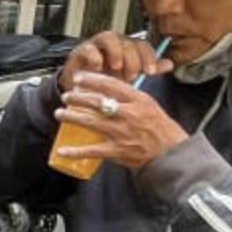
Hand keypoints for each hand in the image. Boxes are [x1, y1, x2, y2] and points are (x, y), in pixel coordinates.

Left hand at [52, 70, 187, 170]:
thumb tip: (109, 89)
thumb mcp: (149, 105)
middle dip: (77, 97)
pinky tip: (62, 150)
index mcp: (139, 101)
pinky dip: (75, 151)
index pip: (112, 85)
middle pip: (98, 102)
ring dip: (72, 117)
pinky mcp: (118, 151)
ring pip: (91, 122)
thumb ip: (130, 97)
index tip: (79, 77)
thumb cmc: (161, 129)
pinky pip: (92, 150)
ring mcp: (122, 133)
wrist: (172, 154)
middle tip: (66, 96)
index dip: (92, 79)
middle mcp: (129, 115)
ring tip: (59, 113)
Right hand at [57, 32, 173, 93]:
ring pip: (109, 37)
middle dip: (132, 60)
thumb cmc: (106, 81)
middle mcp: (114, 44)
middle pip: (128, 42)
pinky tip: (98, 67)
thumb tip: (169, 64)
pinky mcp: (81, 52)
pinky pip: (89, 48)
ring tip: (116, 68)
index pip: (142, 45)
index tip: (150, 72)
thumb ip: (148, 69)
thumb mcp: (130, 78)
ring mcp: (97, 46)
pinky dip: (94, 57)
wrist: (82, 89)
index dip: (148, 57)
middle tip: (130, 76)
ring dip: (116, 53)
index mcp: (127, 48)